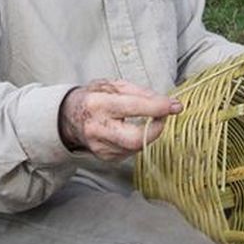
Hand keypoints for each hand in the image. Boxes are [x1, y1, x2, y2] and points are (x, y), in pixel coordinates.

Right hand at [58, 79, 181, 160]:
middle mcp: (97, 129)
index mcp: (98, 104)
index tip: (175, 105)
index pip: (133, 108)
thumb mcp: (113, 85)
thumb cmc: (94, 97)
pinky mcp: (105, 157)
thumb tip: (167, 103)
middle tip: (163, 116)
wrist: (67, 117)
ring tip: (145, 118)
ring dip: (148, 132)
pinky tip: (131, 129)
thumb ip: (141, 92)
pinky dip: (139, 139)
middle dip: (157, 129)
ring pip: (136, 147)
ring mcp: (100, 147)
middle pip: (135, 139)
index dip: (158, 107)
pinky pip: (131, 151)